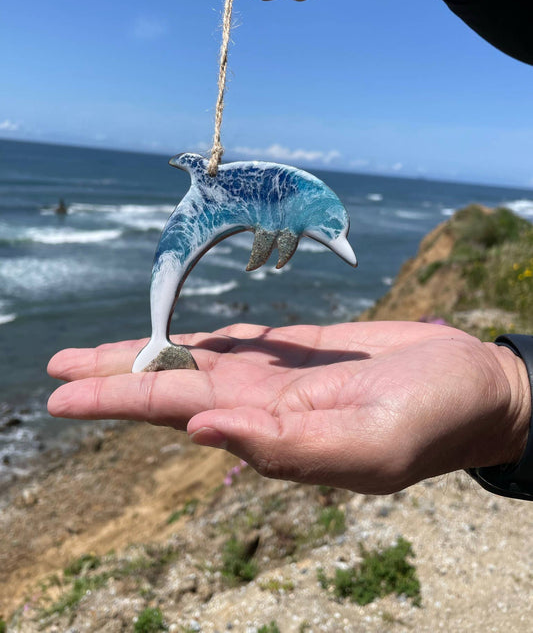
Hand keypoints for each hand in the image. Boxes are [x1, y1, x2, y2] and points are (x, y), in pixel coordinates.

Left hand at [48, 321, 529, 492]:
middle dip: (114, 376)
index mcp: (273, 431)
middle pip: (172, 385)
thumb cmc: (434, 418)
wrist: (472, 383)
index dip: (121, 399)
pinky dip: (198, 339)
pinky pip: (237, 341)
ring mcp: (279, 376)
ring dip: (146, 355)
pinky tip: (171, 339)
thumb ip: (287, 447)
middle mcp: (264, 405)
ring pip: (196, 360)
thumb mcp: (369, 446)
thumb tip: (201, 431)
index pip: (178, 412)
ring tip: (96, 354)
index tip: (64, 394)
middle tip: (58, 368)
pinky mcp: (299, 351)